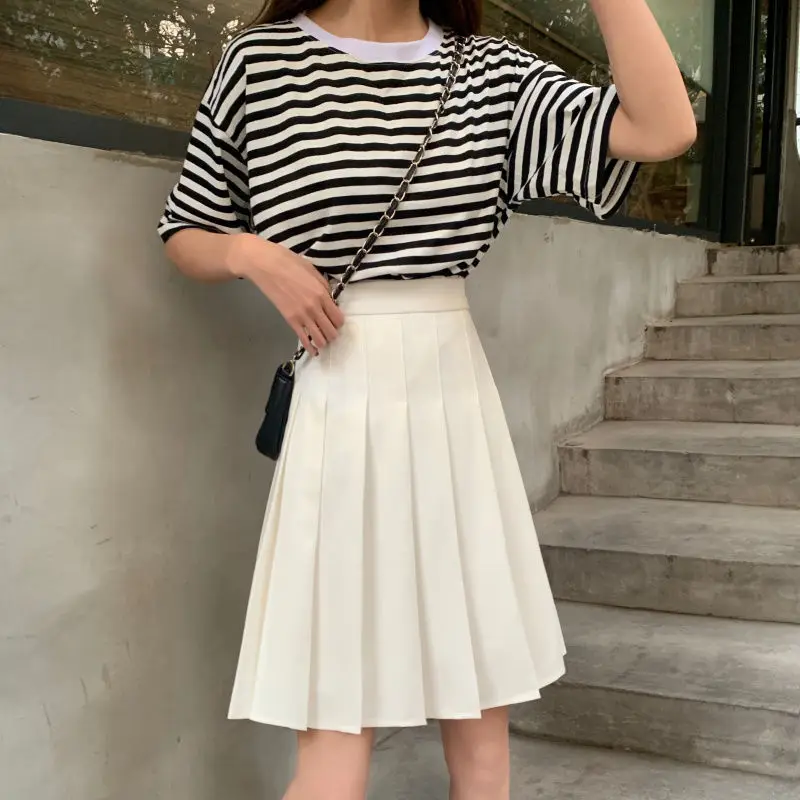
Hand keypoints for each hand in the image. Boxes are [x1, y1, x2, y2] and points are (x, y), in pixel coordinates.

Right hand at [227, 234, 343, 355]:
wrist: (266, 265)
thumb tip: (329, 298)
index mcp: (322, 293)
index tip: (337, 321)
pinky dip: (310, 347)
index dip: (339, 322)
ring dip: (324, 341)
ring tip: (323, 340)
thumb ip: (323, 286)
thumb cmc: (289, 262)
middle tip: (331, 332)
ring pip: (320, 338)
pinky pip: (303, 339)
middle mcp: (315, 308)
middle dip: (333, 333)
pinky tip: (314, 352)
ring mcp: (302, 316)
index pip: (338, 317)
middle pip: (331, 330)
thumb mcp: (312, 270)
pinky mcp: (290, 320)